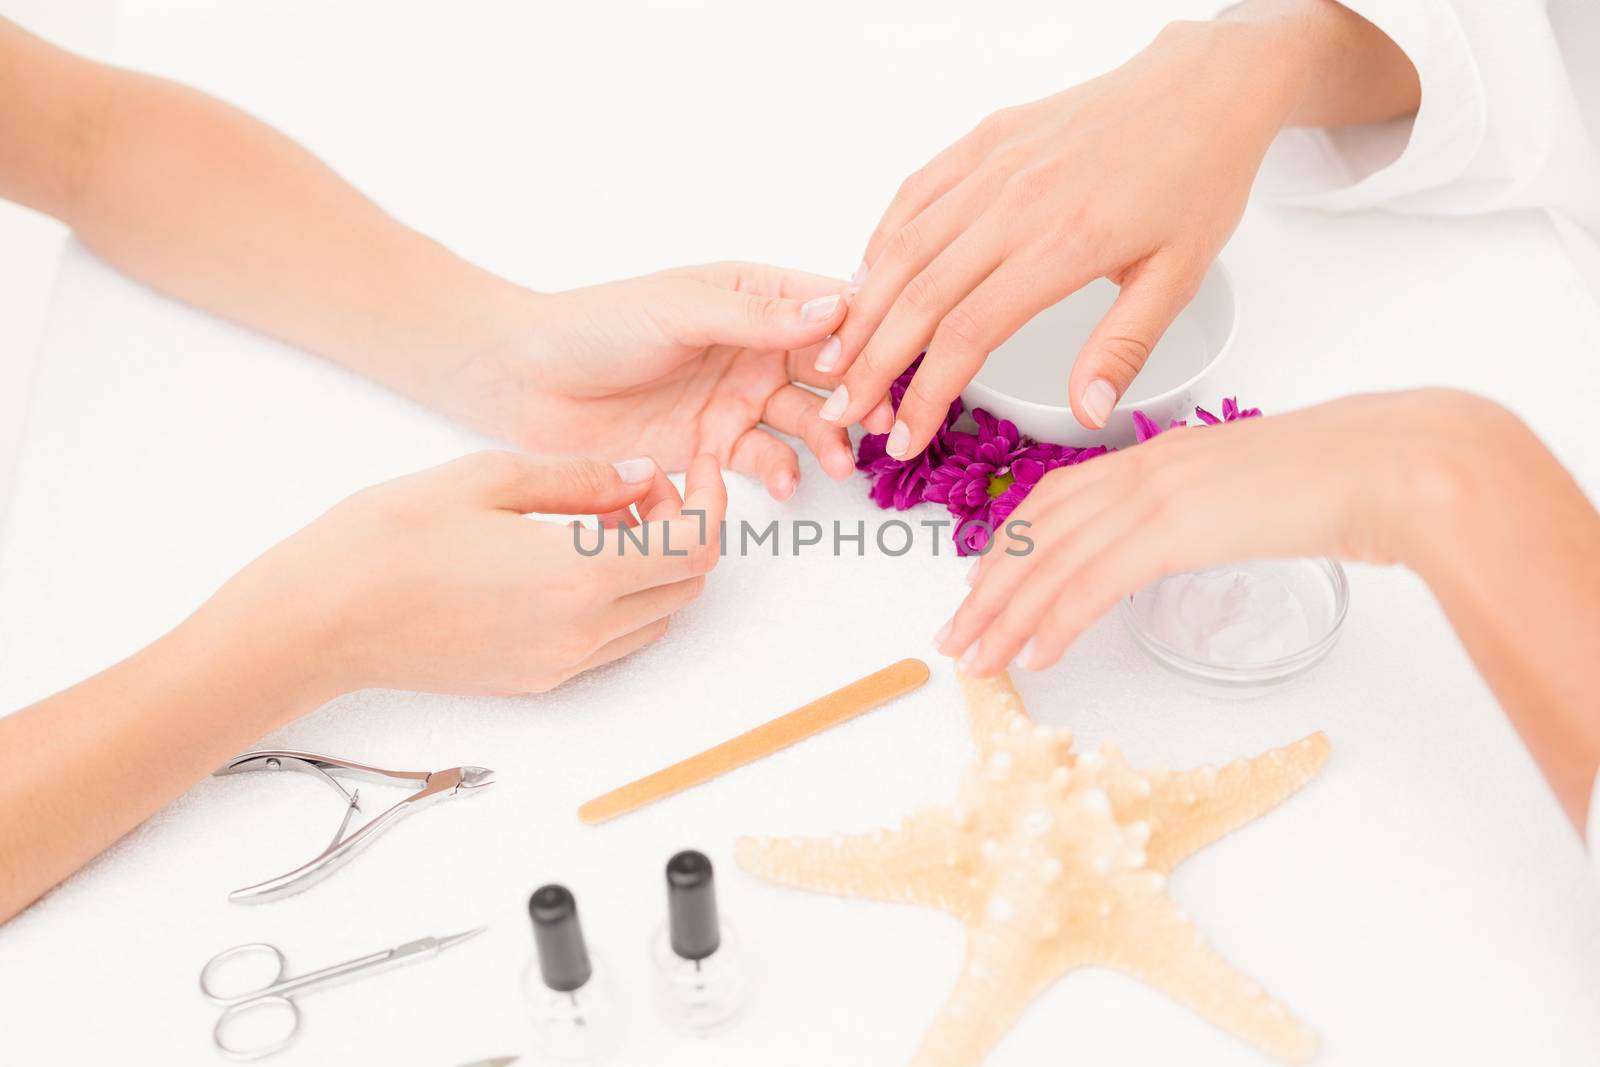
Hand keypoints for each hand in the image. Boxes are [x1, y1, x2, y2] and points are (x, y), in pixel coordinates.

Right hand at [209, 451, 725, 695]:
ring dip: (654, 571)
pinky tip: (571, 561)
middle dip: (685, 534)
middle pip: (686, 587)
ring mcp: (562, 664)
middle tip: (641, 491)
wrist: (321, 621)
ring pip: (655, 619)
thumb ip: (582, 477)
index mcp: (581, 575)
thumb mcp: (489, 477)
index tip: (693, 470)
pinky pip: (612, 643)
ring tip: (602, 523)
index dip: (708, 503)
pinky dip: (619, 601)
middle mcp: (584, 631)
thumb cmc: (390, 539)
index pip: (695, 547)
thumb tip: (644, 477)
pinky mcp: (536, 680)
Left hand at [432, 262, 857, 500]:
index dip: (865, 331)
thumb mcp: (680, 310)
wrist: (525, 383)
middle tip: (876, 421)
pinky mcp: (713, 449)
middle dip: (858, 394)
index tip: (888, 357)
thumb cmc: (595, 327)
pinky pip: (762, 463)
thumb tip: (835, 308)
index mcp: (753, 296)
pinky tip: (783, 485)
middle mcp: (754, 348)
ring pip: (804, 421)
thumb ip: (756, 316)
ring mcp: (736, 399)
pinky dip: (779, 475)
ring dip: (827, 439)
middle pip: (829, 370)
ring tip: (837, 462)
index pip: (829, 306)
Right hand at [818, 20, 1307, 454]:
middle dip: (872, 362)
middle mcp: (1017, 201)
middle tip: (843, 409)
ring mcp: (995, 165)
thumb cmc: (1195, 176)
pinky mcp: (985, 141)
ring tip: (835, 358)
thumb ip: (1123, 348)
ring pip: (903, 247)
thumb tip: (1088, 412)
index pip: (968, 334)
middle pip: (919, 296)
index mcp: (1064, 242)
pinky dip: (880, 243)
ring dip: (861, 309)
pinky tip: (865, 282)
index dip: (925, 392)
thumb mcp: (1179, 277)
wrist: (1202, 87)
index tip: (905, 433)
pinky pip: (915, 195)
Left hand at [936, 391, 1496, 676]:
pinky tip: (1034, 656)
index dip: (1009, 548)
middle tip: (954, 637)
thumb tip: (1179, 540)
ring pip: (1051, 561)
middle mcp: (1142, 468)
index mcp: (1154, 456)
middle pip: (1035, 532)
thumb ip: (1200, 511)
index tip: (981, 588)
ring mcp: (1156, 495)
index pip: (1054, 502)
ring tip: (975, 661)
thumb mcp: (1247, 490)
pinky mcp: (1176, 528)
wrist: (1395, 463)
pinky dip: (1055, 622)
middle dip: (987, 589)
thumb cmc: (1342, 477)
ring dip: (1005, 616)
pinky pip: (1093, 582)